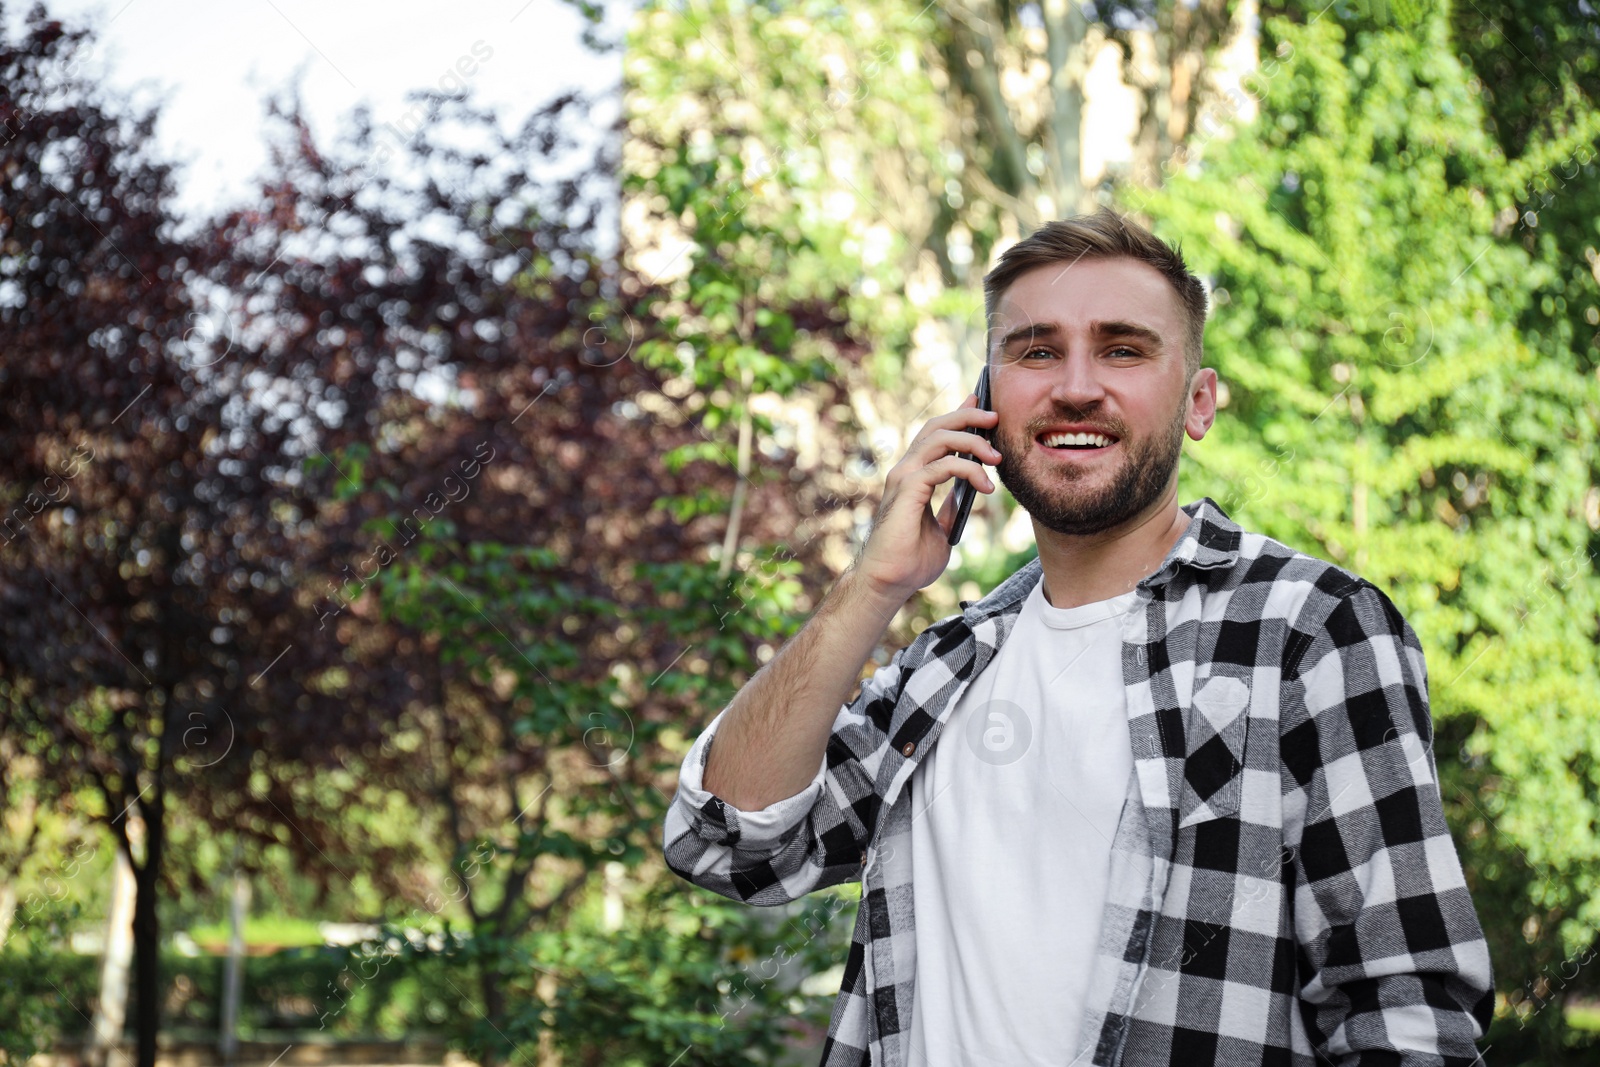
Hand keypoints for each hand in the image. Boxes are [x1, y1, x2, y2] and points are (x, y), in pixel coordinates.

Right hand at [853, 393, 1001, 601]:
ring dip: (973, 442)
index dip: (958, 416)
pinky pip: (942, 466)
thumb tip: (969, 493)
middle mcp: (905, 470)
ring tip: (997, 457)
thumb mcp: (942, 529)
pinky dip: (968, 469)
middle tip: (996, 418)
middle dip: (968, 416)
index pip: (936, 435)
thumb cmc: (911, 561)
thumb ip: (951, 508)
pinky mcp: (907, 490)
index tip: (981, 405)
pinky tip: (985, 485)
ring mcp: (903, 478)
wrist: (890, 583)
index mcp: (913, 476)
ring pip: (940, 439)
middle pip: (937, 427)